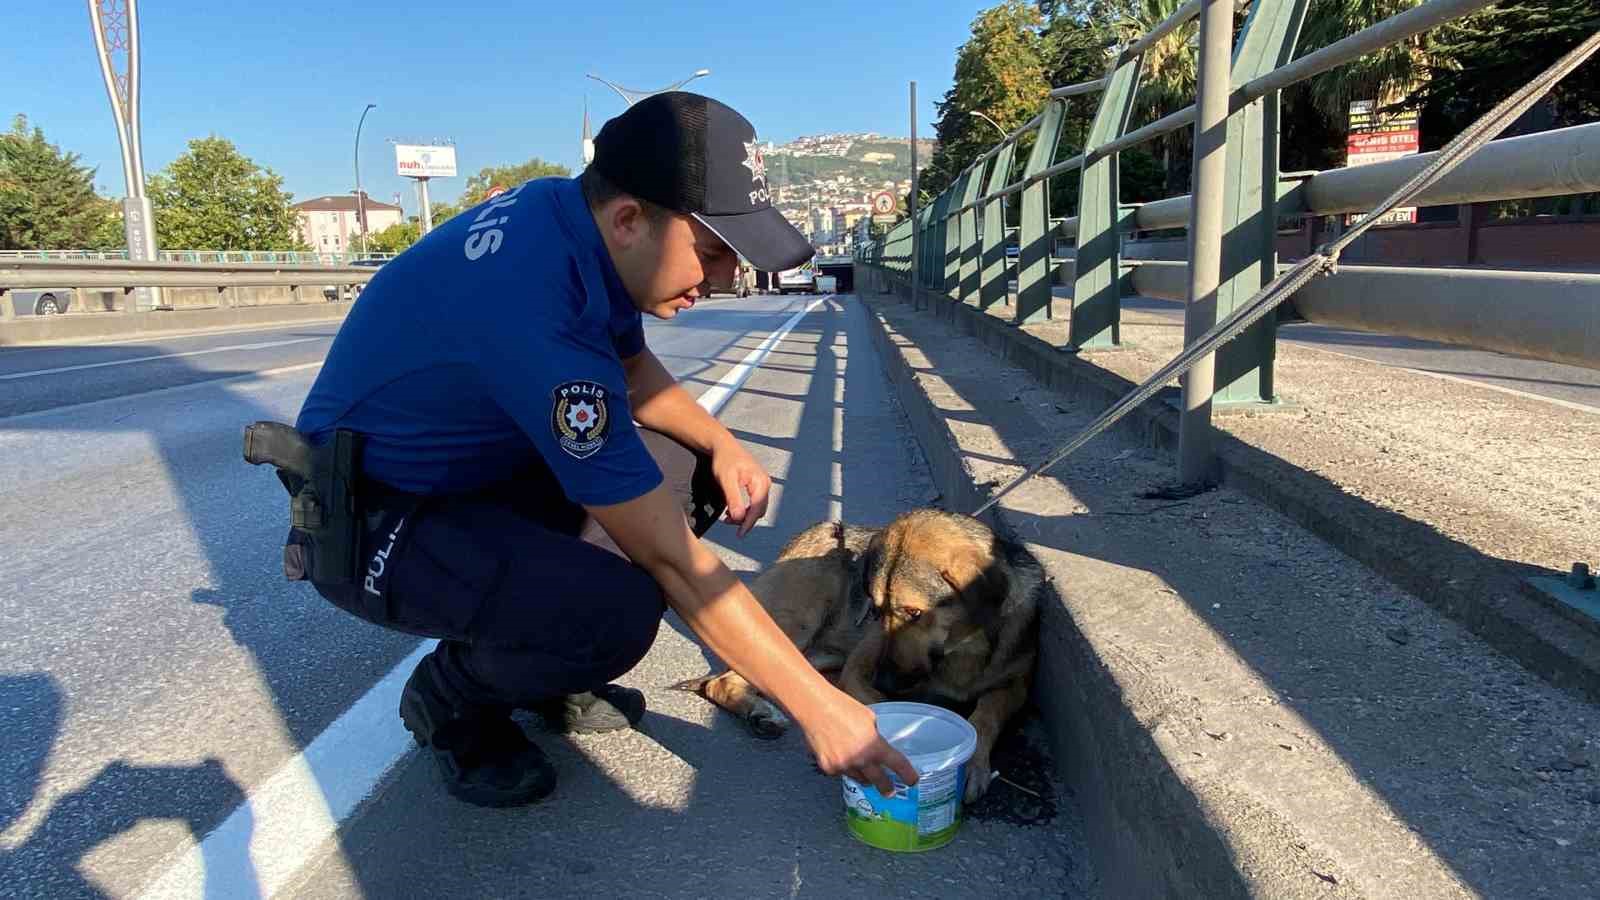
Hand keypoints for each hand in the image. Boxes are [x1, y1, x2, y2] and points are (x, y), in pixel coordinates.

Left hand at [710, 436, 770, 537]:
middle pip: (758, 510)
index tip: (739, 534)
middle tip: (726, 522)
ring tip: (727, 517)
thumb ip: (733, 499)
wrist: (724, 447)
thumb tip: (739, 518)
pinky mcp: (758, 485)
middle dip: (744, 520)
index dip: (748, 523)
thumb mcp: (725, 480)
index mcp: (760, 481)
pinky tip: (732, 510)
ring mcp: (763, 484)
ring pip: (757, 508)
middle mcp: (765, 483)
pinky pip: (755, 503)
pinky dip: (745, 510)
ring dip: (744, 516)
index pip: (757, 508)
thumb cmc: (724, 460)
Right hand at [798, 689, 918, 796]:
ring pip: (859, 778)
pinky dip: (844, 768)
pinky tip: (841, 756)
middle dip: (886, 788)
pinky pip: (841, 773)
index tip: (913, 781)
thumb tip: (876, 744)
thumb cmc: (842, 707)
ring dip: (864, 775)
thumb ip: (875, 736)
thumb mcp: (869, 719)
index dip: (908, 774)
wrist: (814, 708)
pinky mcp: (828, 768)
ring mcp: (843, 766)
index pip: (897, 764)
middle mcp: (860, 760)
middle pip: (879, 781)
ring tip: (863, 769)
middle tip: (890, 792)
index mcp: (874, 745)